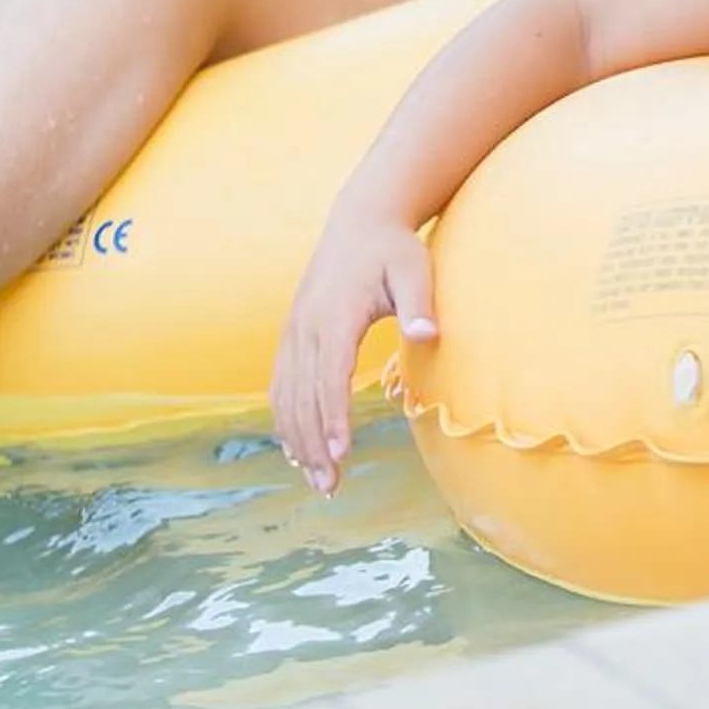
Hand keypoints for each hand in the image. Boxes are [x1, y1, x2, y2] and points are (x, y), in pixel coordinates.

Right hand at [269, 215, 436, 496]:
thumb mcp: (415, 269)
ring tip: (317, 480)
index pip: (330, 374)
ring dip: (298, 440)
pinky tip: (297, 450)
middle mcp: (306, 326)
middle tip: (330, 487)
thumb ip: (421, 303)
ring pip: (287, 396)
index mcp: (335, 314)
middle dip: (314, 444)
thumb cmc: (393, 249)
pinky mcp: (292, 335)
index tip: (342, 453)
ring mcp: (294, 331)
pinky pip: (281, 385)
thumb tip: (428, 335)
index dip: (333, 416)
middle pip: (303, 396)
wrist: (360, 222)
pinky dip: (286, 420)